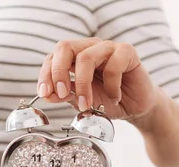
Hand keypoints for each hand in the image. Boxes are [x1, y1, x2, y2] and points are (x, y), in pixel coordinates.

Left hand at [37, 37, 157, 120]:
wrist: (134, 107)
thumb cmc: (107, 100)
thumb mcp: (80, 101)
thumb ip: (64, 95)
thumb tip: (47, 95)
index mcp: (74, 57)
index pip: (52, 57)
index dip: (46, 74)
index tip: (45, 93)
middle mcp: (89, 48)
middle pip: (65, 48)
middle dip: (58, 72)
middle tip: (61, 94)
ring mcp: (107, 48)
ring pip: (86, 57)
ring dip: (82, 85)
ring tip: (86, 104)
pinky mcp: (127, 52)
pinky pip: (113, 66)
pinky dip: (111, 86)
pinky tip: (115, 97)